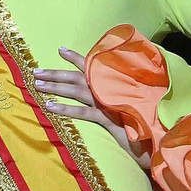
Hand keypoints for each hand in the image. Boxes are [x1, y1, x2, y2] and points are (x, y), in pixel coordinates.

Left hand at [33, 47, 150, 169]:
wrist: (155, 141)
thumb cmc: (140, 122)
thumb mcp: (126, 105)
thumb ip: (113, 95)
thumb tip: (97, 89)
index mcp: (113, 83)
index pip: (92, 66)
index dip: (75, 58)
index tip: (60, 49)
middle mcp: (109, 89)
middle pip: (78, 77)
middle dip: (55, 74)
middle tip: (36, 71)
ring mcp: (109, 102)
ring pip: (77, 91)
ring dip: (56, 88)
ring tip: (37, 85)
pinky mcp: (109, 118)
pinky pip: (84, 112)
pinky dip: (66, 109)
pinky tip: (50, 107)